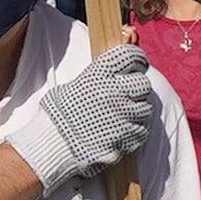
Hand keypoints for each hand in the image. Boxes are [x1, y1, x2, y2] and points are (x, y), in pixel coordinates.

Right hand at [15, 42, 164, 188]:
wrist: (54, 144)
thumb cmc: (59, 114)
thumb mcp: (74, 85)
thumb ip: (98, 75)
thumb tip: (120, 64)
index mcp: (99, 74)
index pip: (130, 55)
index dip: (137, 59)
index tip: (137, 64)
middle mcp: (114, 91)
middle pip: (143, 83)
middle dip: (138, 88)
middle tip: (129, 94)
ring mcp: (123, 115)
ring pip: (146, 108)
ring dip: (137, 111)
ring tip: (123, 115)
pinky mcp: (127, 136)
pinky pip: (142, 130)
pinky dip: (135, 130)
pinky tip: (122, 130)